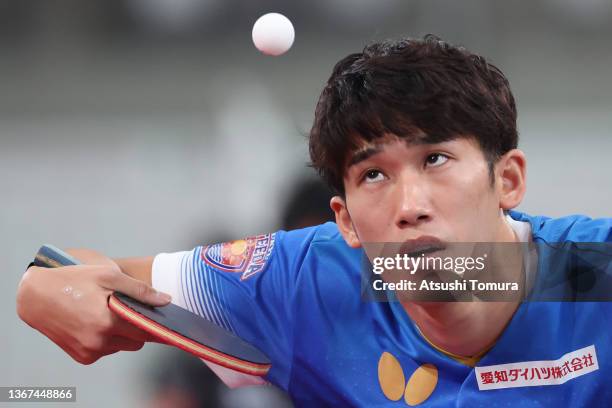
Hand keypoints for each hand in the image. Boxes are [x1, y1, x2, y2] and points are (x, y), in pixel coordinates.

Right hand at [16, 249, 170, 363]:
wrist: (35, 295)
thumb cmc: (73, 279)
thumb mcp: (108, 275)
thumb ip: (139, 290)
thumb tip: (166, 300)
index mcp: (108, 320)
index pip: (147, 331)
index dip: (157, 324)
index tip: (165, 319)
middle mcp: (99, 340)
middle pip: (137, 341)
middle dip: (138, 327)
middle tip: (129, 308)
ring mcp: (89, 351)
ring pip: (122, 346)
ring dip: (122, 333)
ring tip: (107, 312)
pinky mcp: (82, 357)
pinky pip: (107, 350)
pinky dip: (107, 339)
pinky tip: (96, 322)